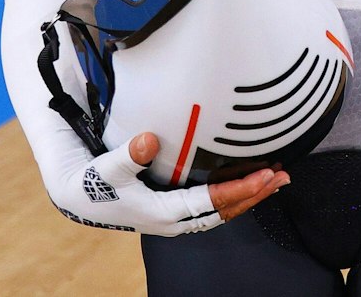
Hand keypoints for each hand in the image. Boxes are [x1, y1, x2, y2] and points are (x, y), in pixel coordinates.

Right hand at [52, 132, 286, 235]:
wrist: (76, 195)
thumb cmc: (93, 181)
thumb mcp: (107, 167)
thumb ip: (129, 155)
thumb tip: (149, 140)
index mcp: (162, 213)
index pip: (211, 201)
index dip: (241, 189)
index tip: (266, 175)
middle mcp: (173, 221)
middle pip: (224, 211)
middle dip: (255, 194)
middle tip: (284, 177)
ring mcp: (175, 218)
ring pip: (221, 211)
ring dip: (249, 196)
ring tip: (277, 180)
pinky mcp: (174, 210)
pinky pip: (212, 207)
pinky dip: (234, 195)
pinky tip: (249, 183)